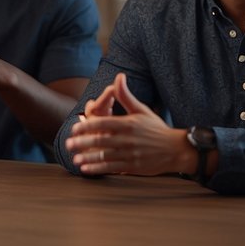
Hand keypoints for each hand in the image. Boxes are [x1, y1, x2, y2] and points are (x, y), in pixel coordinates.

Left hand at [64, 73, 187, 175]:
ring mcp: (130, 154)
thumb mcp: (141, 109)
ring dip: (88, 158)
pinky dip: (98, 169)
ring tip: (74, 159)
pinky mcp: (133, 167)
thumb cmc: (156, 128)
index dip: (88, 126)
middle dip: (83, 143)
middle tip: (69, 144)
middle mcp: (128, 139)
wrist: (175, 149)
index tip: (75, 128)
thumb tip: (118, 76)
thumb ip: (126, 95)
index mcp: (128, 124)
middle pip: (101, 141)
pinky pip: (112, 168)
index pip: (104, 123)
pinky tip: (87, 169)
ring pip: (104, 156)